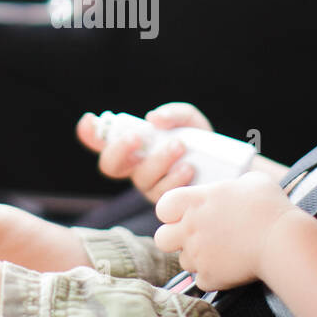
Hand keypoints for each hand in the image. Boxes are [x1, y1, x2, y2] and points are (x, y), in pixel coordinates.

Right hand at [76, 102, 213, 203]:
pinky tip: (188, 168)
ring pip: (140, 178)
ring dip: (157, 160)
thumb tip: (153, 119)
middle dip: (119, 149)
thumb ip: (172, 113)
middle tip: (138, 136)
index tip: (89, 121)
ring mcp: (149, 187)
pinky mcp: (166, 203)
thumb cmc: (200, 141)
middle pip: (109, 165)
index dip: (90, 134)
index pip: (102, 142)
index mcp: (134, 147)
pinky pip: (162, 194)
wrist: (227, 169)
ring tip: (179, 146)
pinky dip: (174, 178)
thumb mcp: (189, 120)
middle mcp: (135, 168)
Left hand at [153, 171, 304, 290]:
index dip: (172, 212)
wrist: (283, 240)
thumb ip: (233, 187)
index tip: (187, 214)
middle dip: (175, 239)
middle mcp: (190, 228)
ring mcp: (198, 254)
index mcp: (195, 201)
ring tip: (221, 252)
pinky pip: (202, 280)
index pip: (162, 207)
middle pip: (161, 239)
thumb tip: (236, 191)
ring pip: (183, 262)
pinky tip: (230, 267)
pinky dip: (213, 277)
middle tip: (196, 237)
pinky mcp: (210, 277)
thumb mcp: (252, 181)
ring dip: (197, 259)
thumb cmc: (270, 206)